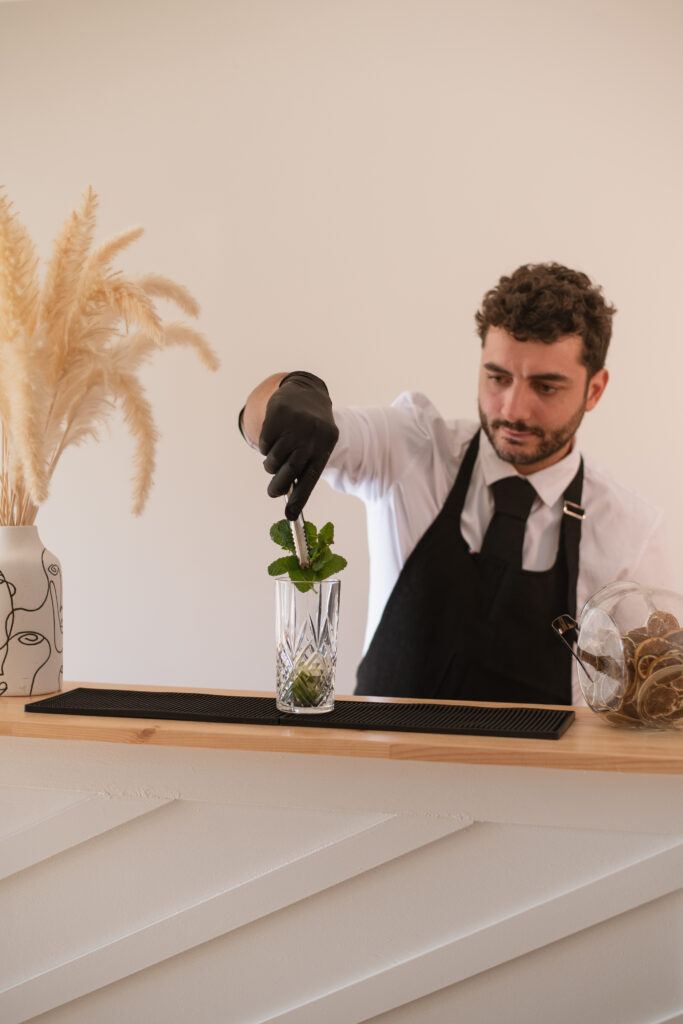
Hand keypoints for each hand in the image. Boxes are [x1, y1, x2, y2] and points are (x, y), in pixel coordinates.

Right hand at [259, 372, 338, 518]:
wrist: (306, 393)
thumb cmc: (311, 430)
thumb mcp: (316, 445)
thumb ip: (304, 467)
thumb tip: (288, 496)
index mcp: (324, 446)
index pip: (310, 478)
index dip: (300, 499)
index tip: (290, 516)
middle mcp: (311, 435)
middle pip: (289, 471)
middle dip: (278, 487)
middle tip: (273, 492)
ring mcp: (294, 424)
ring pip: (273, 459)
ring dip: (271, 464)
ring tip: (277, 456)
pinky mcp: (277, 415)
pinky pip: (264, 444)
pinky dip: (266, 446)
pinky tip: (275, 436)